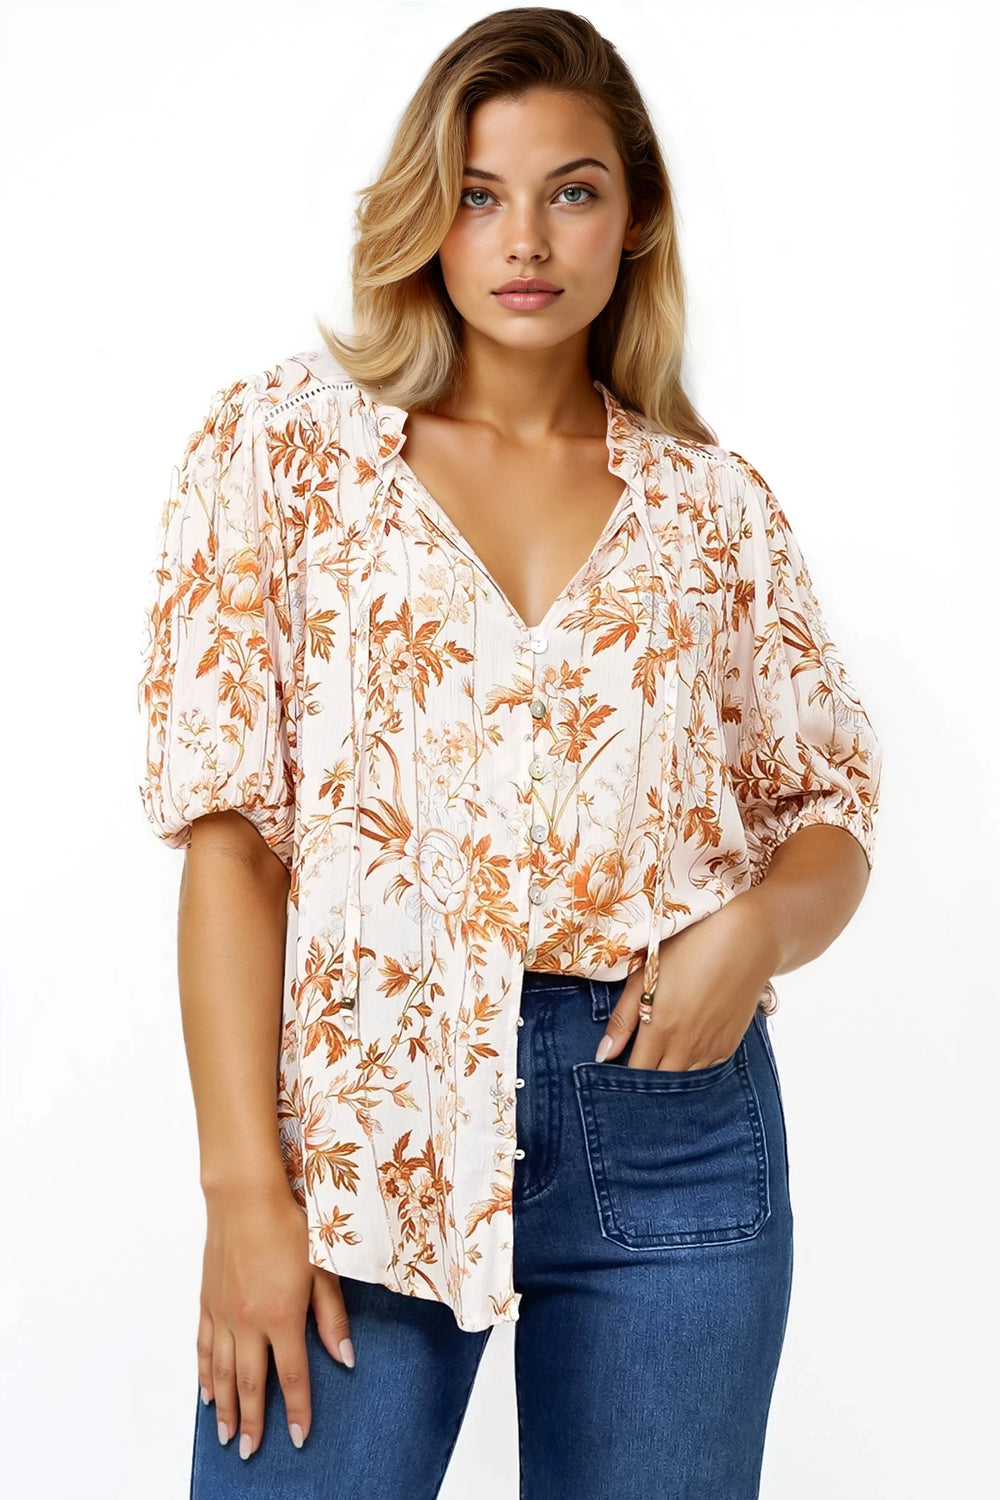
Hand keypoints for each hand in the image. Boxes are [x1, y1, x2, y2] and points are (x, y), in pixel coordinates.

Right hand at [197, 1179, 354, 1458]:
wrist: (245, 1198)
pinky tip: (207, 1393)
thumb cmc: (289, 1226)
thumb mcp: (322, 1269)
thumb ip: (331, 1317)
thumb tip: (345, 1358)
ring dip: (225, 1408)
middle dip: (253, 1422)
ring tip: (226, 1436)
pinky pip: (203, 1348)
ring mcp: (224, 1314)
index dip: (296, 1410)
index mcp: (281, 1317)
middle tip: (250, 1452)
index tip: (299, 1438)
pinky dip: (204, 1375)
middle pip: (250, 1384)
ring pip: (221, 1373)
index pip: (291, 1377)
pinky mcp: (208, 1303)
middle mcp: (249, 1323)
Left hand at [595, 893, 775, 1070]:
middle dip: (644, 1078)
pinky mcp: (728, 1046)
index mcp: (659, 1030)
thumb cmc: (687, 950)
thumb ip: (622, 1020)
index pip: (635, 1073)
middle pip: (658, 1082)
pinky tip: (685, 1046)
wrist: (744, 942)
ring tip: (660, 1053)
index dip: (622, 1075)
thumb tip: (603, 1055)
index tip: (615, 1068)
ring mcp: (710, 1049)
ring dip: (669, 1073)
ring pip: (682, 1079)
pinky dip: (691, 1065)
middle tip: (637, 1061)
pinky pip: (704, 1070)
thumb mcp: (644, 977)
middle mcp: (685, 1047)